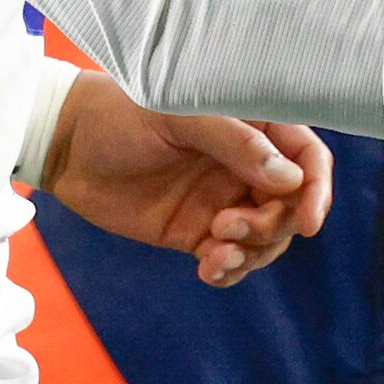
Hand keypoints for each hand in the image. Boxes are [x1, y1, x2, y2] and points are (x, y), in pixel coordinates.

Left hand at [38, 73, 333, 285]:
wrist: (67, 145)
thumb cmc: (122, 112)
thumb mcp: (179, 115)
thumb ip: (236, 142)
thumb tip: (289, 180)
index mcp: (251, 125)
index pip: (306, 156)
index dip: (317, 188)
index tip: (309, 221)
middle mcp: (244, 164)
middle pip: (290, 206)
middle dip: (271, 226)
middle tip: (226, 226)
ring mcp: (222, 199)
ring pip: (266, 238)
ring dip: (251, 252)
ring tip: (214, 253)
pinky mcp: (196, 232)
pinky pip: (230, 258)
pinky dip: (229, 270)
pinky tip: (209, 270)